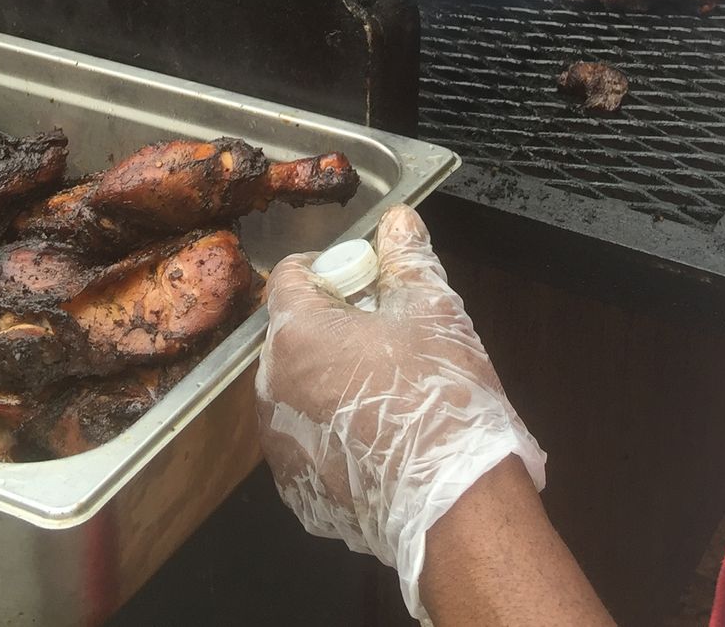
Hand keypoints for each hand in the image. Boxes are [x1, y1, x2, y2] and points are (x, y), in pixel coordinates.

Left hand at [257, 205, 545, 624]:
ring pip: (296, 391)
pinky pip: (304, 444)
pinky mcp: (295, 491)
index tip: (362, 282)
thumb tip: (398, 221)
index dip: (326, 271)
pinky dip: (329, 435)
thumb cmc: (440, 396)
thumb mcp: (434, 312)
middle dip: (329, 328)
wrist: (452, 503)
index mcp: (297, 335)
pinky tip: (374, 441)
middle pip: (291, 336)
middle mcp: (272, 388)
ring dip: (326, 382)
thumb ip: (408, 259)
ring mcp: (279, 446)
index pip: (289, 279)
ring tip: (382, 392)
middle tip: (382, 336)